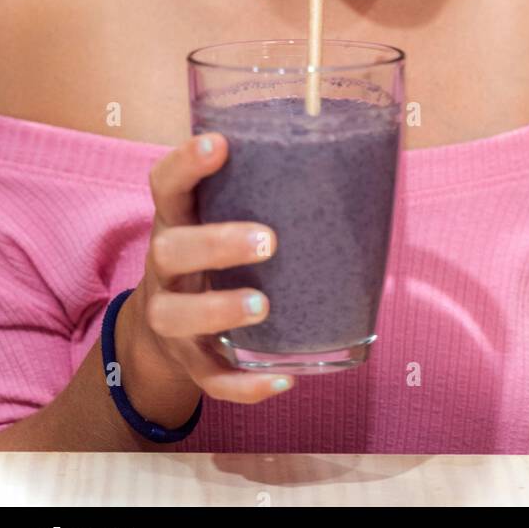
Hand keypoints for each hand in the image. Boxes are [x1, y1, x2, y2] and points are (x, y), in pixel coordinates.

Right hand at [117, 131, 294, 424]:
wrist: (164, 328)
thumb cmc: (215, 253)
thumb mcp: (223, 216)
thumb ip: (266, 191)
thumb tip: (364, 161)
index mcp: (178, 220)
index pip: (167, 184)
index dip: (186, 162)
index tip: (219, 143)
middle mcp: (166, 266)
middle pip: (169, 250)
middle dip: (215, 244)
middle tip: (267, 241)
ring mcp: (171, 316)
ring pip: (176, 316)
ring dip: (219, 310)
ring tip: (264, 307)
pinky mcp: (189, 361)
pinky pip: (208, 379)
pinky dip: (243, 385)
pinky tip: (282, 380)